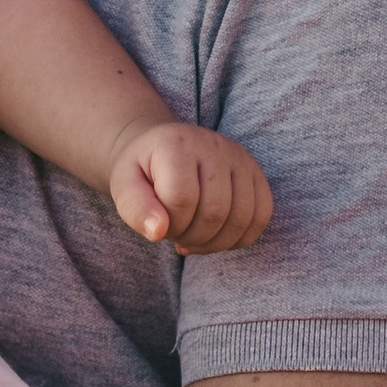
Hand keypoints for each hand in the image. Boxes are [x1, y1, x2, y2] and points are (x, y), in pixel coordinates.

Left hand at [107, 118, 272, 253]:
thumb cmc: (141, 171)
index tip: (159, 224)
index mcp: (177, 145)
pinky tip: (215, 236)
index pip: (182, 200)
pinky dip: (239, 237)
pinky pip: (261, 216)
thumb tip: (157, 232)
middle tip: (176, 233)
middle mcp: (214, 145)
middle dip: (192, 236)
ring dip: (215, 242)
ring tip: (193, 236)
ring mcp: (240, 157)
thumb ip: (135, 209)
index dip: (169, 225)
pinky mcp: (256, 172)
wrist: (159, 147)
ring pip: (241, 218)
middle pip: (215, 212)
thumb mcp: (124, 186)